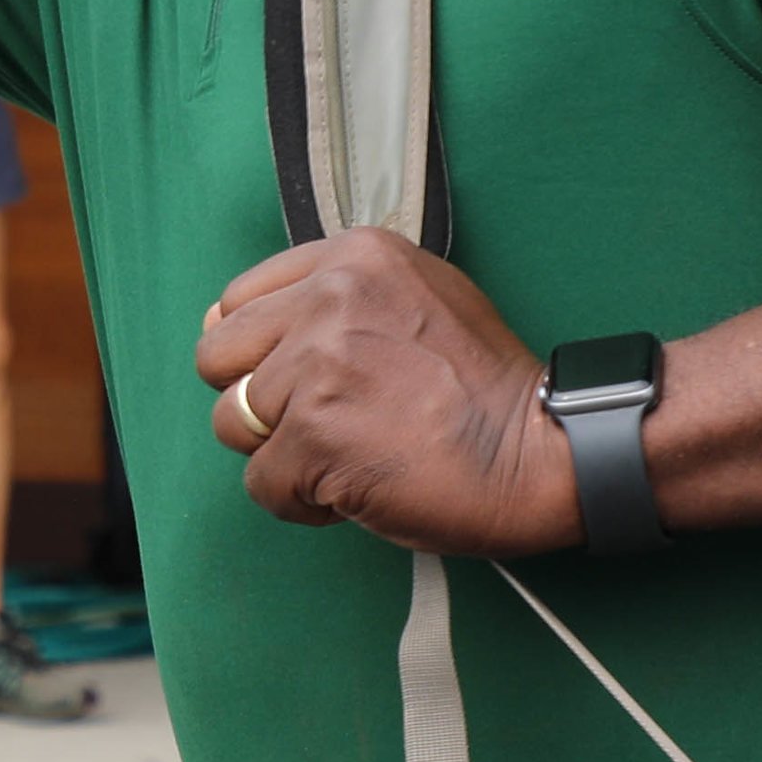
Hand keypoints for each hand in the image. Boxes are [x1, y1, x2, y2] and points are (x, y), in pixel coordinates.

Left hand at [191, 231, 573, 551]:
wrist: (544, 451)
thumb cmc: (484, 390)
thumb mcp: (418, 299)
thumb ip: (335, 300)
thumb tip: (227, 318)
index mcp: (353, 258)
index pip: (239, 299)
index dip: (263, 353)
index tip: (306, 379)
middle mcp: (329, 298)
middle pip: (217, 356)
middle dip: (258, 401)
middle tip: (324, 421)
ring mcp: (317, 366)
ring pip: (231, 423)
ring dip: (281, 454)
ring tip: (350, 455)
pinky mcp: (314, 434)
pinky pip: (261, 484)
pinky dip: (302, 502)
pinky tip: (359, 489)